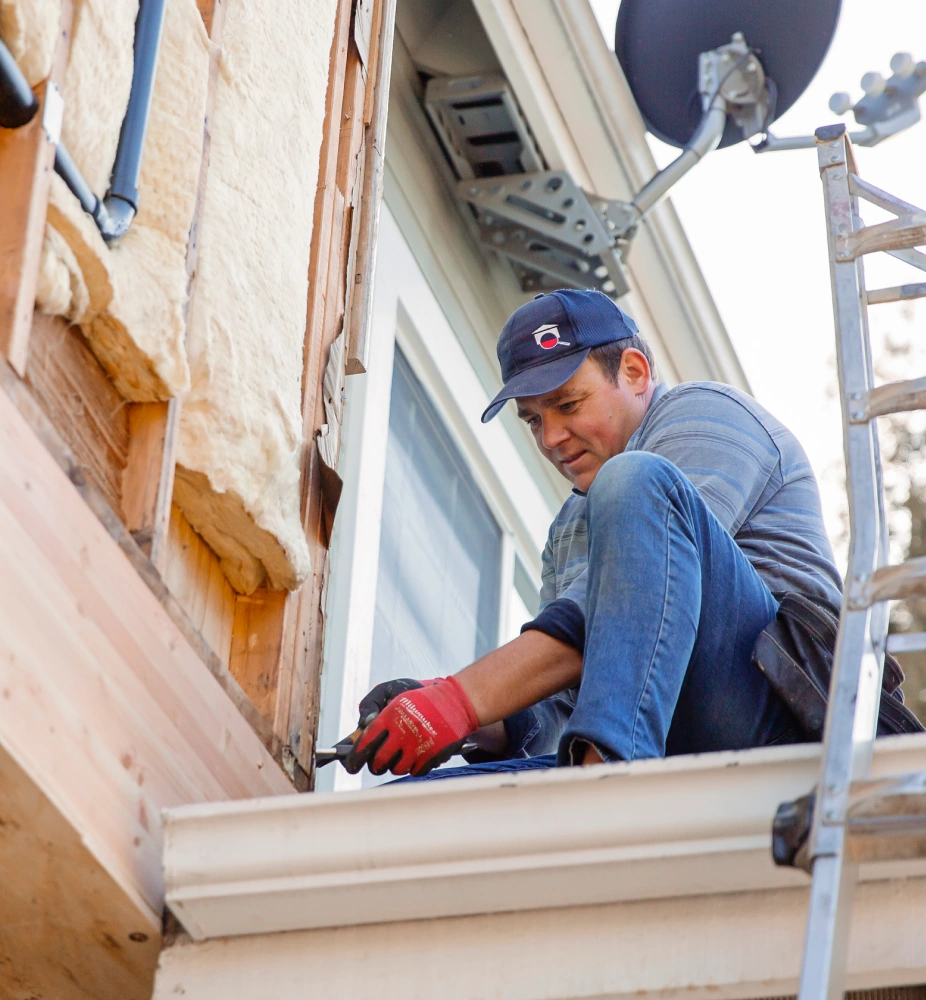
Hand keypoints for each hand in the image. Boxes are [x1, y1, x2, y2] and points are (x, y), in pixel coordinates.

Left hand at [345, 675, 478, 776]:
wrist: (457, 700)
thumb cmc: (421, 696)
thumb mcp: (392, 690)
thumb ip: (371, 706)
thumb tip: (361, 730)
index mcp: (391, 714)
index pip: (366, 742)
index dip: (355, 756)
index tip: (351, 764)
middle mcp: (404, 732)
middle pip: (378, 762)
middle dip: (375, 764)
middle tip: (377, 761)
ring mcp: (420, 745)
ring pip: (396, 769)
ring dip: (395, 764)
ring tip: (401, 752)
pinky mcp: (434, 755)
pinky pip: (415, 772)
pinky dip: (413, 766)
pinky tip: (416, 754)